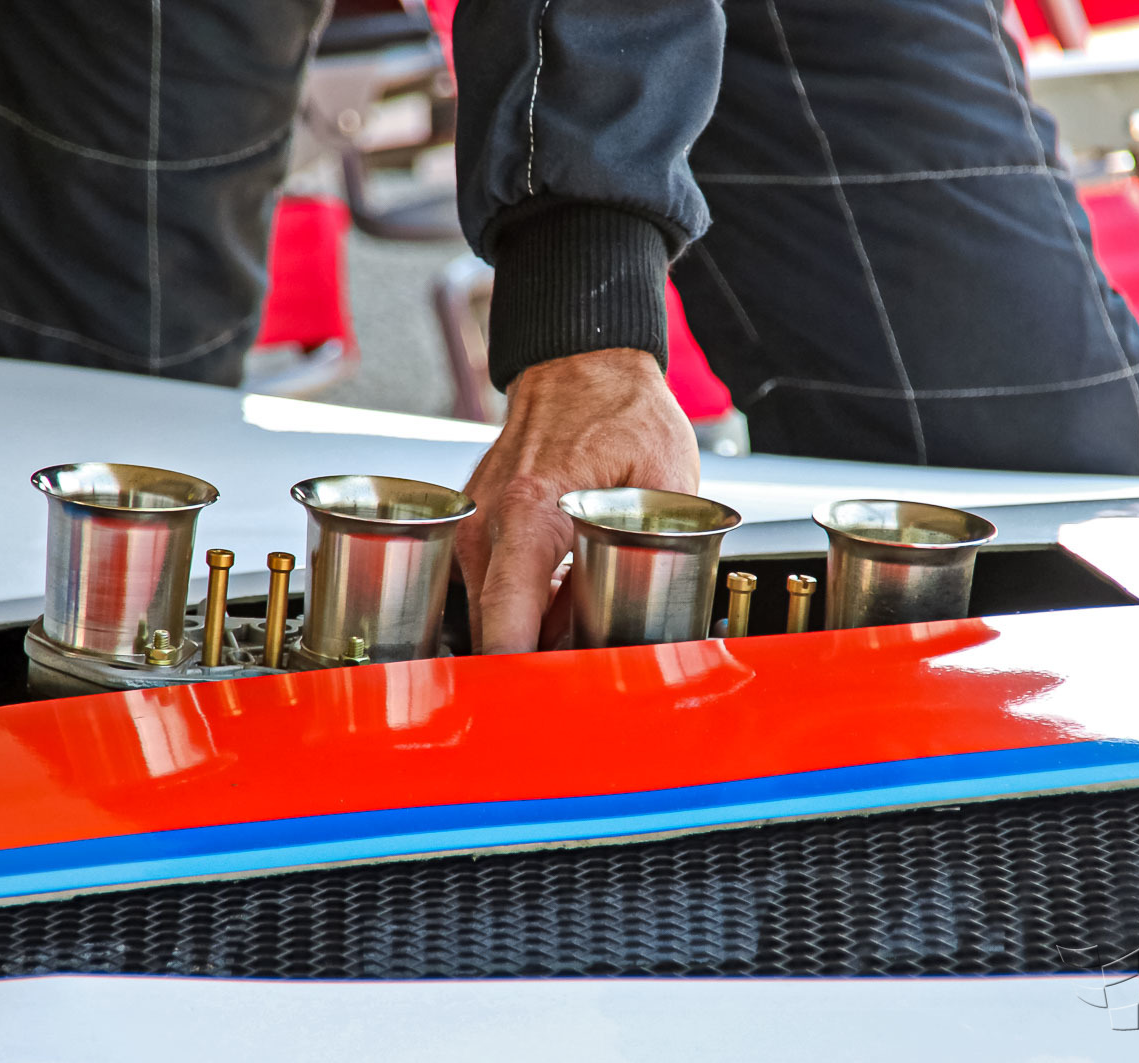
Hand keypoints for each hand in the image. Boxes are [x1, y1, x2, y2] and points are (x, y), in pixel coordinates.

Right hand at [458, 348, 699, 653]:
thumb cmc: (622, 413)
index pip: (503, 622)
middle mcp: (486, 525)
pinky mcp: (474, 531)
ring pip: (491, 615)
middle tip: (585, 673)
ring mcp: (472, 528)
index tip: (546, 707)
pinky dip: (527, 605)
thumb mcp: (666, 482)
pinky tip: (564, 594)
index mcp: (529, 513)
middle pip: (494, 631)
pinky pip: (494, 589)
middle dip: (533, 664)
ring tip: (584, 621)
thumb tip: (633, 627)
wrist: (579, 366)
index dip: (522, 675)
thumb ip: (648, 557)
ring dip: (533, 633)